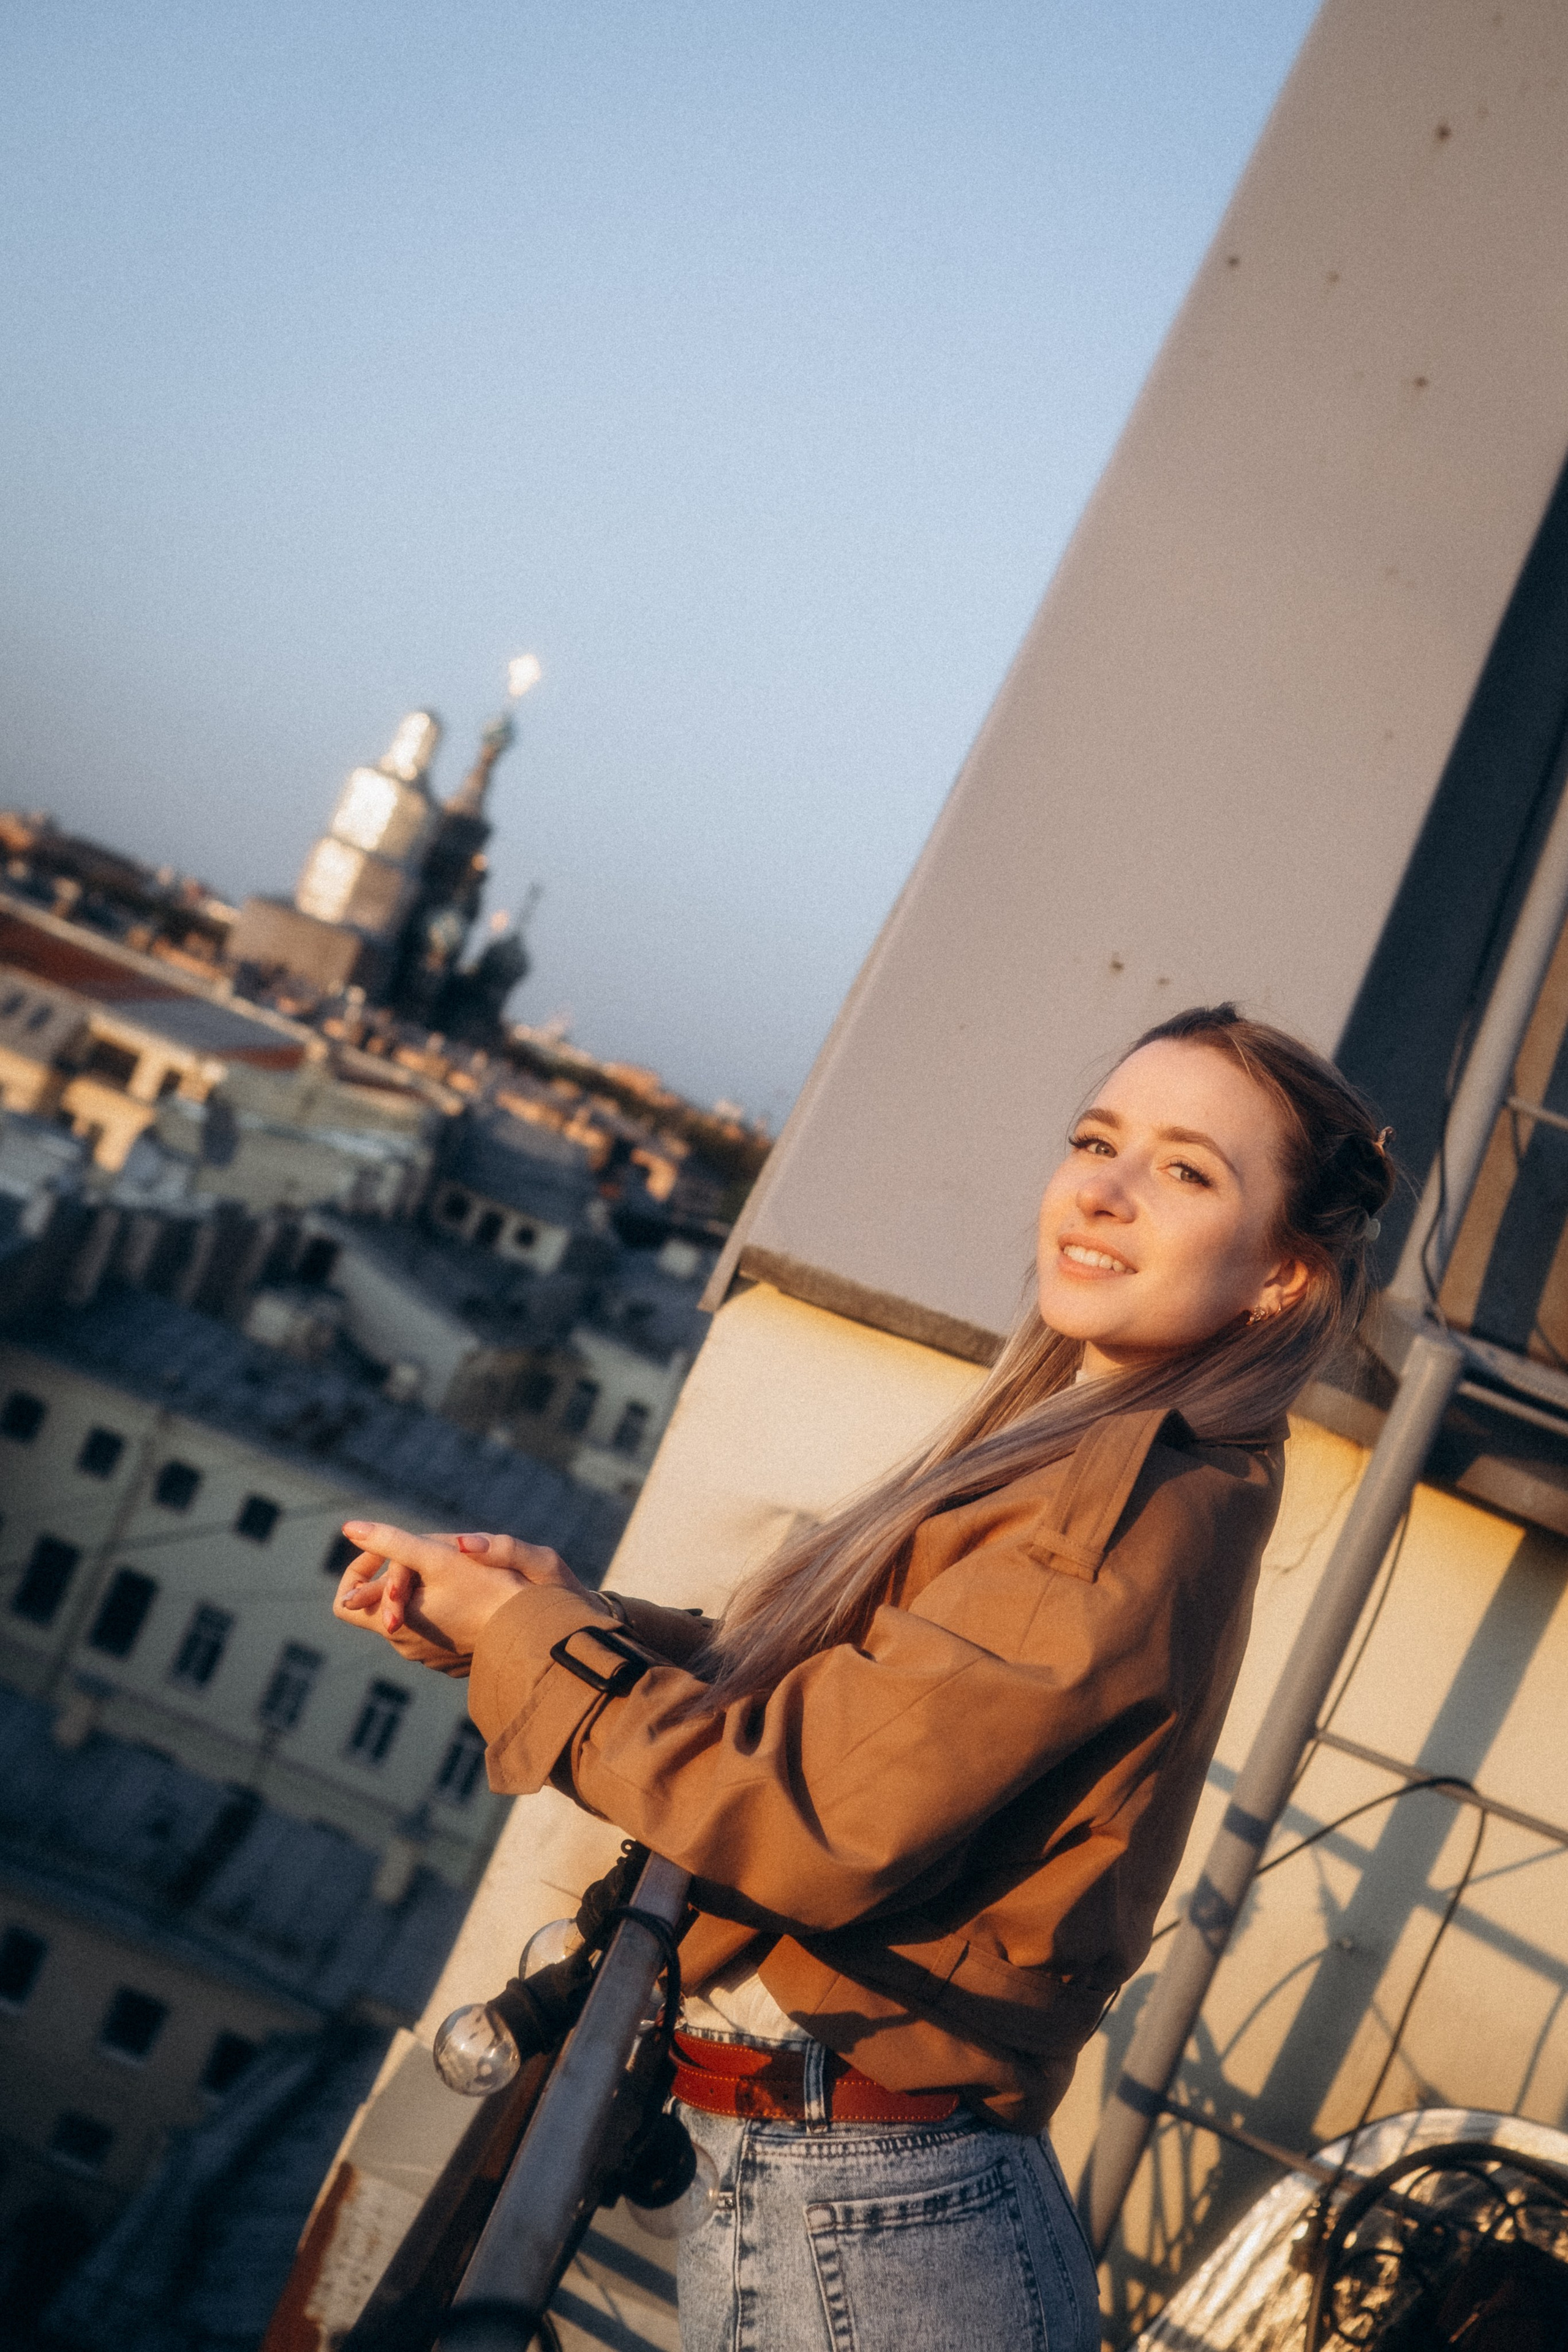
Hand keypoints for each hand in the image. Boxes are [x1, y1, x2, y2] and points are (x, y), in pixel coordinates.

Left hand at [332, 1523, 599, 1665]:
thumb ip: (391, 1541)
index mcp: (393, 1625)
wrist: (535, 1633)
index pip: (345, 1601)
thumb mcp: (436, 1557)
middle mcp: (404, 1646)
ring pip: (410, 1615)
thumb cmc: (487, 1591)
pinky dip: (443, 1608)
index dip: (361, 1570)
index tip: (394, 1552)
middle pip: (381, 1604)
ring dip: (424, 1590)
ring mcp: (428, 1656)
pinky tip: (471, 1595)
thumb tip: (349, 1529)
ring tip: (457, 1571)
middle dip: (400, 1574)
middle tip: (431, 1554)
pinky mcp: (451, 1659)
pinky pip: (434, 1629)